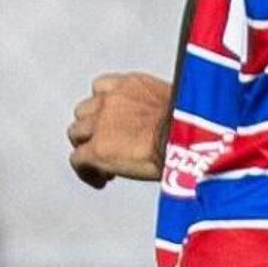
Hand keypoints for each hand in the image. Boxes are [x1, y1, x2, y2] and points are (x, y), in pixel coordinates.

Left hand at [66, 70, 173, 186]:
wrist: (184, 140)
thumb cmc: (191, 127)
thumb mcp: (176, 105)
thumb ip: (161, 109)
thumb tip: (168, 123)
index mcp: (131, 85)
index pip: (102, 88)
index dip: (104, 106)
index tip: (113, 120)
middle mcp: (110, 100)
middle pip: (84, 111)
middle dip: (93, 127)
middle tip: (107, 144)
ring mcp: (99, 125)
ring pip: (76, 133)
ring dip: (86, 146)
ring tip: (101, 164)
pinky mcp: (96, 150)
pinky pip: (77, 161)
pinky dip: (86, 171)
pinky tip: (100, 181)